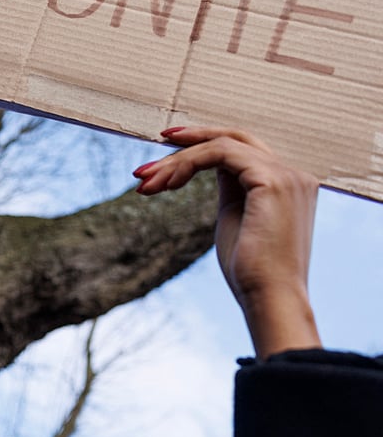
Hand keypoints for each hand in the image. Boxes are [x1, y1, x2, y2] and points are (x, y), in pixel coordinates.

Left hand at [133, 126, 320, 357]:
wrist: (269, 298)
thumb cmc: (249, 271)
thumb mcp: (235, 219)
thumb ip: (231, 190)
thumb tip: (206, 167)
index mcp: (287, 183)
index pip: (242, 149)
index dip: (201, 145)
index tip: (164, 156)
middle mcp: (293, 174)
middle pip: (233, 137)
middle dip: (187, 141)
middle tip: (150, 160)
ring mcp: (287, 174)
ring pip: (220, 145)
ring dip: (176, 161)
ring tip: (145, 183)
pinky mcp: (273, 180)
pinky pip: (220, 154)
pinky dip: (187, 163)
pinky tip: (165, 184)